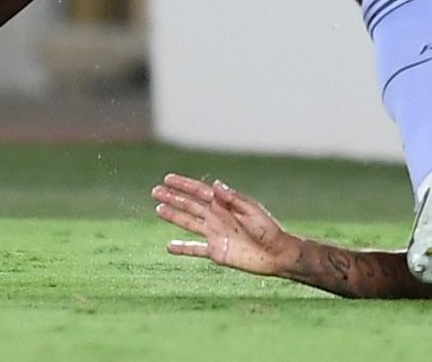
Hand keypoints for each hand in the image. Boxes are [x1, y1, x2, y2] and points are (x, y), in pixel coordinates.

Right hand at [154, 174, 296, 278]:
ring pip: (189, 223)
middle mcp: (217, 217)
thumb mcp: (251, 211)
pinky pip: (195, 249)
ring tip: (158, 209)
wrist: (276, 253)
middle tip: (155, 191)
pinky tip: (169, 246)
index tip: (167, 178)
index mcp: (224, 204)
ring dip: (174, 216)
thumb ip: (232, 199)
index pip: (199, 192)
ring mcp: (215, 234)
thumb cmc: (267, 229)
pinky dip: (183, 248)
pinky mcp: (216, 252)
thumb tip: (214, 185)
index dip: (183, 185)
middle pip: (190, 205)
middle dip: (173, 198)